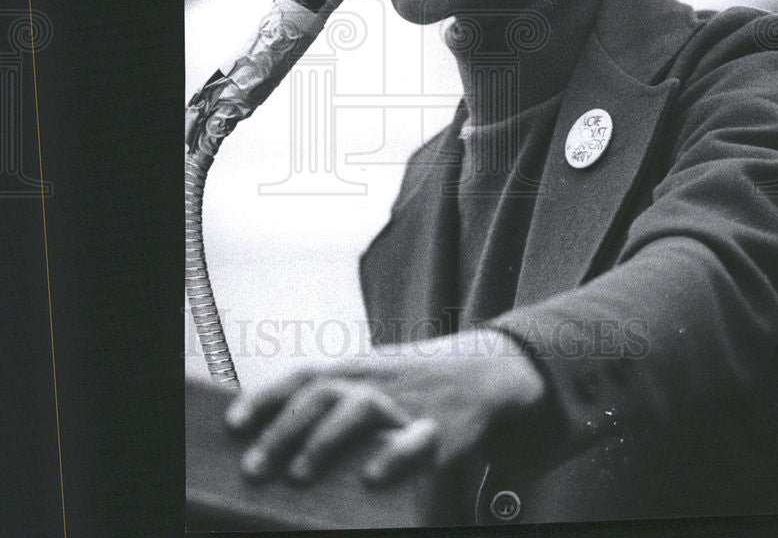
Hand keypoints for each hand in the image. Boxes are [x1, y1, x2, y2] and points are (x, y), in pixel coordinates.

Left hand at [225, 327, 545, 485]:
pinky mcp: (436, 428)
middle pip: (321, 394)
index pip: (302, 376)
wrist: (478, 371)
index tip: (233, 423)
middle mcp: (373, 381)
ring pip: (359, 408)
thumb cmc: (411, 382)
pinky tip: (372, 474)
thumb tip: (273, 424)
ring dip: (325, 440)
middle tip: (254, 465)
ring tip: (298, 473)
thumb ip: (328, 395)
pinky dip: (392, 454)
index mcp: (353, 369)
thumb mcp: (368, 376)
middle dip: (282, 429)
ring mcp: (404, 402)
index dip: (265, 397)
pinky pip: (414, 439)